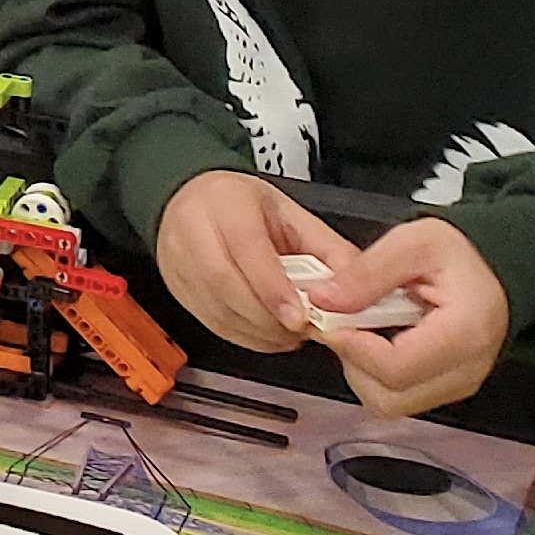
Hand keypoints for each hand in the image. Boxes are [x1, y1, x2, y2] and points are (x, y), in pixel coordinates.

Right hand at [155, 170, 358, 353]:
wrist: (193, 199)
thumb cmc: (242, 205)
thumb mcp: (291, 214)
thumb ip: (327, 249)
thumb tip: (360, 287)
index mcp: (226, 201)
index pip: (246, 248)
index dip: (273, 288)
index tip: (300, 318)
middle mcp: (193, 227)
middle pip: (225, 283)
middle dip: (268, 317)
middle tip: (301, 330)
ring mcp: (177, 258)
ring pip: (215, 308)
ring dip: (257, 331)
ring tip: (288, 333)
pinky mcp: (175, 285)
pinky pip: (209, 321)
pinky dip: (242, 336)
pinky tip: (265, 333)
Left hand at [305, 218, 510, 416]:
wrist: (495, 269)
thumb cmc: (462, 255)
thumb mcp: (413, 242)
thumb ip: (367, 272)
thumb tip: (324, 300)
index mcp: (464, 334)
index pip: (395, 368)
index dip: (352, 347)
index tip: (331, 320)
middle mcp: (466, 371)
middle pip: (388, 397)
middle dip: (353, 360)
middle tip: (345, 322)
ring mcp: (458, 386)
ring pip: (389, 403)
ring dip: (361, 369)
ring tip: (364, 327)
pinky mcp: (446, 389)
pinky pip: (399, 397)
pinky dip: (376, 373)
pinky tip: (378, 338)